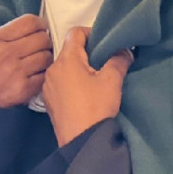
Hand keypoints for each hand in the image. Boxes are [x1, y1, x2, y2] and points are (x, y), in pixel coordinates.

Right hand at [0, 14, 52, 107]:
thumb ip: (12, 32)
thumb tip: (39, 27)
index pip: (31, 22)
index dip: (41, 24)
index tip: (41, 29)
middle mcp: (7, 54)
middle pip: (42, 39)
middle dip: (44, 42)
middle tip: (40, 46)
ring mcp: (16, 72)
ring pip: (47, 57)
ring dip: (46, 58)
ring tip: (38, 61)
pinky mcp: (23, 89)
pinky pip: (44, 76)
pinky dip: (42, 74)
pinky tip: (35, 74)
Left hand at [43, 26, 132, 146]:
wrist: (81, 141)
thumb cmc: (96, 107)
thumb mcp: (112, 80)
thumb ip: (119, 59)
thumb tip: (124, 50)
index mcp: (67, 60)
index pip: (74, 33)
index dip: (91, 32)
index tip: (105, 42)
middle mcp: (52, 69)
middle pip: (68, 50)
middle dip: (87, 51)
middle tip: (104, 60)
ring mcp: (48, 85)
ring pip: (63, 66)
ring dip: (78, 67)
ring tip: (95, 77)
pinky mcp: (48, 100)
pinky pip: (59, 82)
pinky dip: (71, 80)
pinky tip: (84, 92)